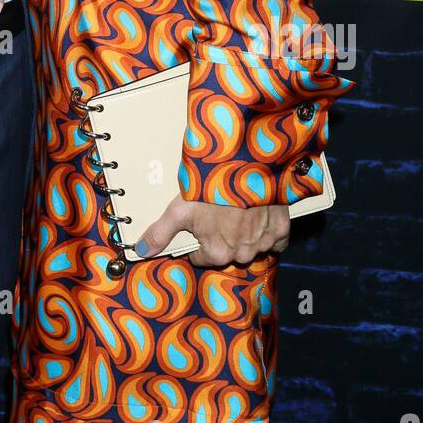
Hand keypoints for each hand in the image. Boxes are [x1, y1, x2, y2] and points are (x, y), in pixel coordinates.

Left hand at [134, 194, 289, 267]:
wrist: (248, 166)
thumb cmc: (211, 188)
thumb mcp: (180, 208)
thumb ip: (161, 232)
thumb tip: (141, 251)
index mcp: (216, 253)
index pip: (201, 256)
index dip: (197, 239)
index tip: (198, 223)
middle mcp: (242, 254)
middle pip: (227, 252)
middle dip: (222, 236)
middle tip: (218, 211)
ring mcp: (263, 242)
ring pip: (251, 246)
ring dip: (245, 233)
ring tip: (237, 209)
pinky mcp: (281, 230)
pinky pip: (275, 239)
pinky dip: (268, 230)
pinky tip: (258, 213)